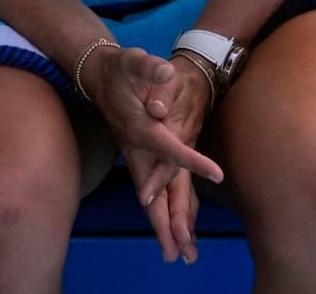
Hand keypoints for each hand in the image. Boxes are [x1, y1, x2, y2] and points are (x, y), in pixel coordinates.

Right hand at [85, 46, 220, 261]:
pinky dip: (160, 212)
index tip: (216, 173)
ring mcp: (135, 157)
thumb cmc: (122, 68)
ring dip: (162, 226)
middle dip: (165, 222)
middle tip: (179, 253)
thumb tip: (163, 76)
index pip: (168, 148)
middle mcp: (136, 149)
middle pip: (152, 192)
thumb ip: (149, 69)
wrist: (99, 74)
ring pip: (150, 198)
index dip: (191, 160)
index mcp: (140, 129)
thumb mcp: (134, 61)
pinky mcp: (138, 159)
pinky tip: (170, 228)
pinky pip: (151, 192)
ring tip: (177, 254)